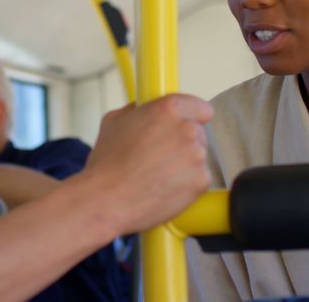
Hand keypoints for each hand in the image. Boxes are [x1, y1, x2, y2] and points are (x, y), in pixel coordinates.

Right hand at [81, 94, 212, 234]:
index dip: (191, 117)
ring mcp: (197, 156)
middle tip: (160, 155)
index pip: (201, 107)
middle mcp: (187, 129)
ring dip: (184, 163)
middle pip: (198, 133)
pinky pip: (199, 179)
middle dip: (183, 142)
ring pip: (198, 157)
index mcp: (169, 109)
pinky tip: (164, 187)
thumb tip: (144, 109)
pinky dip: (186, 184)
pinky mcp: (201, 181)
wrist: (107, 201)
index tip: (183, 125)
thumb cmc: (107, 164)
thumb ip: (136, 109)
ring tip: (158, 174)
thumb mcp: (113, 121)